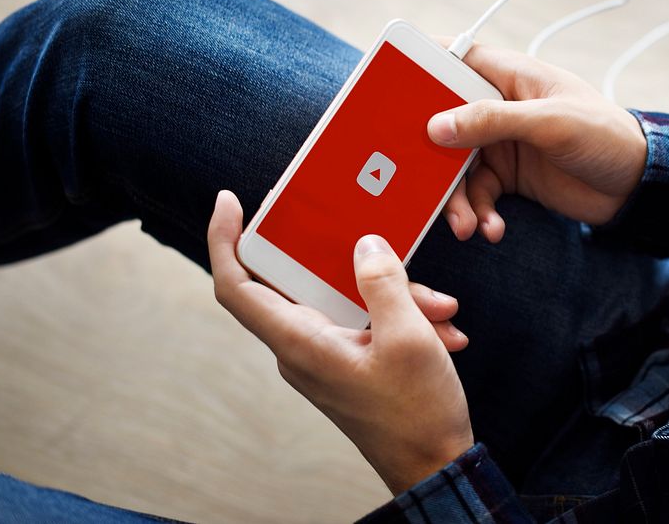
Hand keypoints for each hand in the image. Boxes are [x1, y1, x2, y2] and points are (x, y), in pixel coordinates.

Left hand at [208, 190, 473, 493]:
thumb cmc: (417, 414)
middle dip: (341, 255)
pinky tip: (443, 327)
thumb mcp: (408, 339)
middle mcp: (302, 348)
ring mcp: (325, 355)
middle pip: (297, 280)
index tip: (230, 202)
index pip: (237, 286)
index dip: (224, 240)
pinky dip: (400, 315)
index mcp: (300, 343)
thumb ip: (383, 283)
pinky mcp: (349, 360)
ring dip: (392, 291)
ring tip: (439, 305)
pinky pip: (365, 320)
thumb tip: (365, 244)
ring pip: (344, 299)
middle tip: (357, 221)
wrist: (435, 466)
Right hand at [428, 42, 646, 241]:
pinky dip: (479, 214)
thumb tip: (436, 126)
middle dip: (429, 155)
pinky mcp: (508, 177)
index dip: (419, 70)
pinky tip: (491, 229)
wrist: (638, 187)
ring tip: (466, 226)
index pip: (452, 60)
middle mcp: (497, 107)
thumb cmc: (604, 135)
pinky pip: (476, 195)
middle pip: (443, 123)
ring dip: (455, 198)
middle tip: (414, 180)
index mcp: (509, 76)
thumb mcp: (550, 122)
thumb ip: (493, 120)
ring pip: (455, 167)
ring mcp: (500, 144)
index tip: (386, 89)